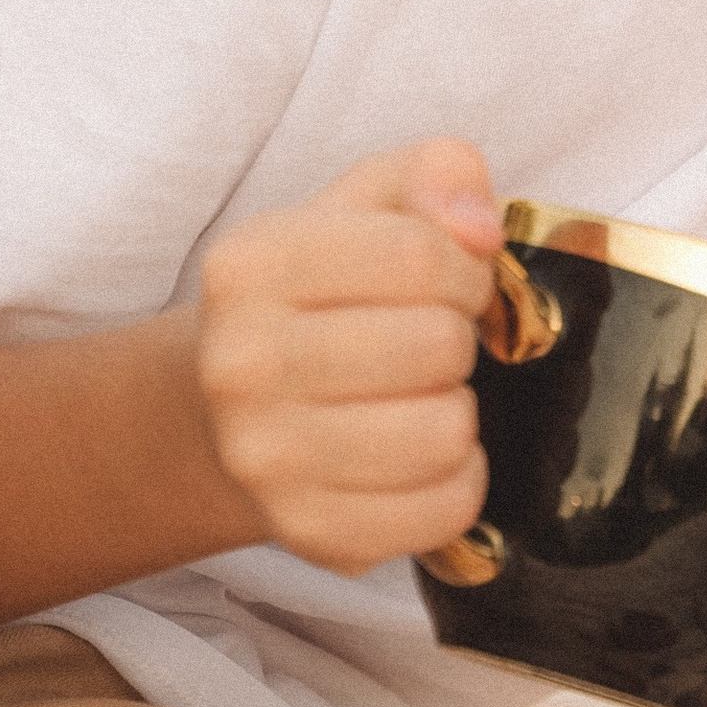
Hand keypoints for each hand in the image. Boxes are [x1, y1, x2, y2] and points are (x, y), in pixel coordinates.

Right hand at [194, 140, 503, 574]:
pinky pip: (446, 508)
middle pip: (438, 346)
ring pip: (446, 434)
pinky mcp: (310, 531)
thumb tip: (478, 224)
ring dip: (458, 412)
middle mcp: (238, 364)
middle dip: (458, 341)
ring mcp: (266, 458)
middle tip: (428, 347)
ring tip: (419, 398)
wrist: (228, 411)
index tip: (447, 283)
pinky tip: (421, 457)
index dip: (463, 269)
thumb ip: (435, 175)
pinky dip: (459, 481)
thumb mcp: (367, 205)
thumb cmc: (323, 297)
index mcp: (250, 263)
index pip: (420, 255)